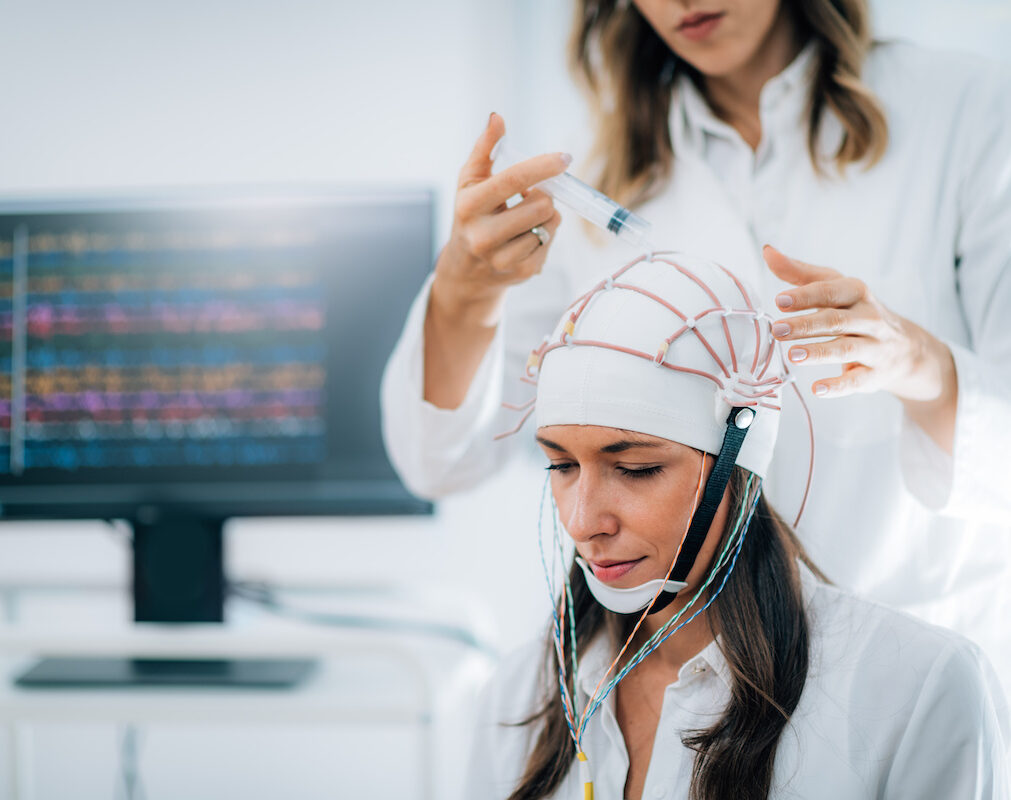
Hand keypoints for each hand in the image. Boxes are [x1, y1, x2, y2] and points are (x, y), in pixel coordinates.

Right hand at [432, 112, 567, 326]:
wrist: (467, 270)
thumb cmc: (471, 215)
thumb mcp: (469, 182)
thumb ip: (484, 149)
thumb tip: (497, 117)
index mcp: (469, 206)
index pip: (514, 180)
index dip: (544, 166)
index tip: (564, 158)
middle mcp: (483, 235)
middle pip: (542, 204)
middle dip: (543, 196)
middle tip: (529, 197)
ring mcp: (503, 258)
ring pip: (550, 224)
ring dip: (545, 217)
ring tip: (524, 219)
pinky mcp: (522, 273)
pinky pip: (551, 242)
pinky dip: (544, 235)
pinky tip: (525, 238)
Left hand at [762, 245, 956, 453]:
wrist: (905, 348)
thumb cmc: (857, 312)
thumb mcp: (835, 287)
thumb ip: (800, 273)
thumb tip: (768, 252)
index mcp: (857, 293)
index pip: (831, 292)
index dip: (805, 296)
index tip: (780, 300)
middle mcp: (869, 319)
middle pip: (836, 321)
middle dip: (806, 325)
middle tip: (777, 330)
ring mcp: (875, 348)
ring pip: (846, 349)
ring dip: (818, 353)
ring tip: (792, 355)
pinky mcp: (874, 375)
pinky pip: (856, 381)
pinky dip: (837, 386)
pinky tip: (817, 389)